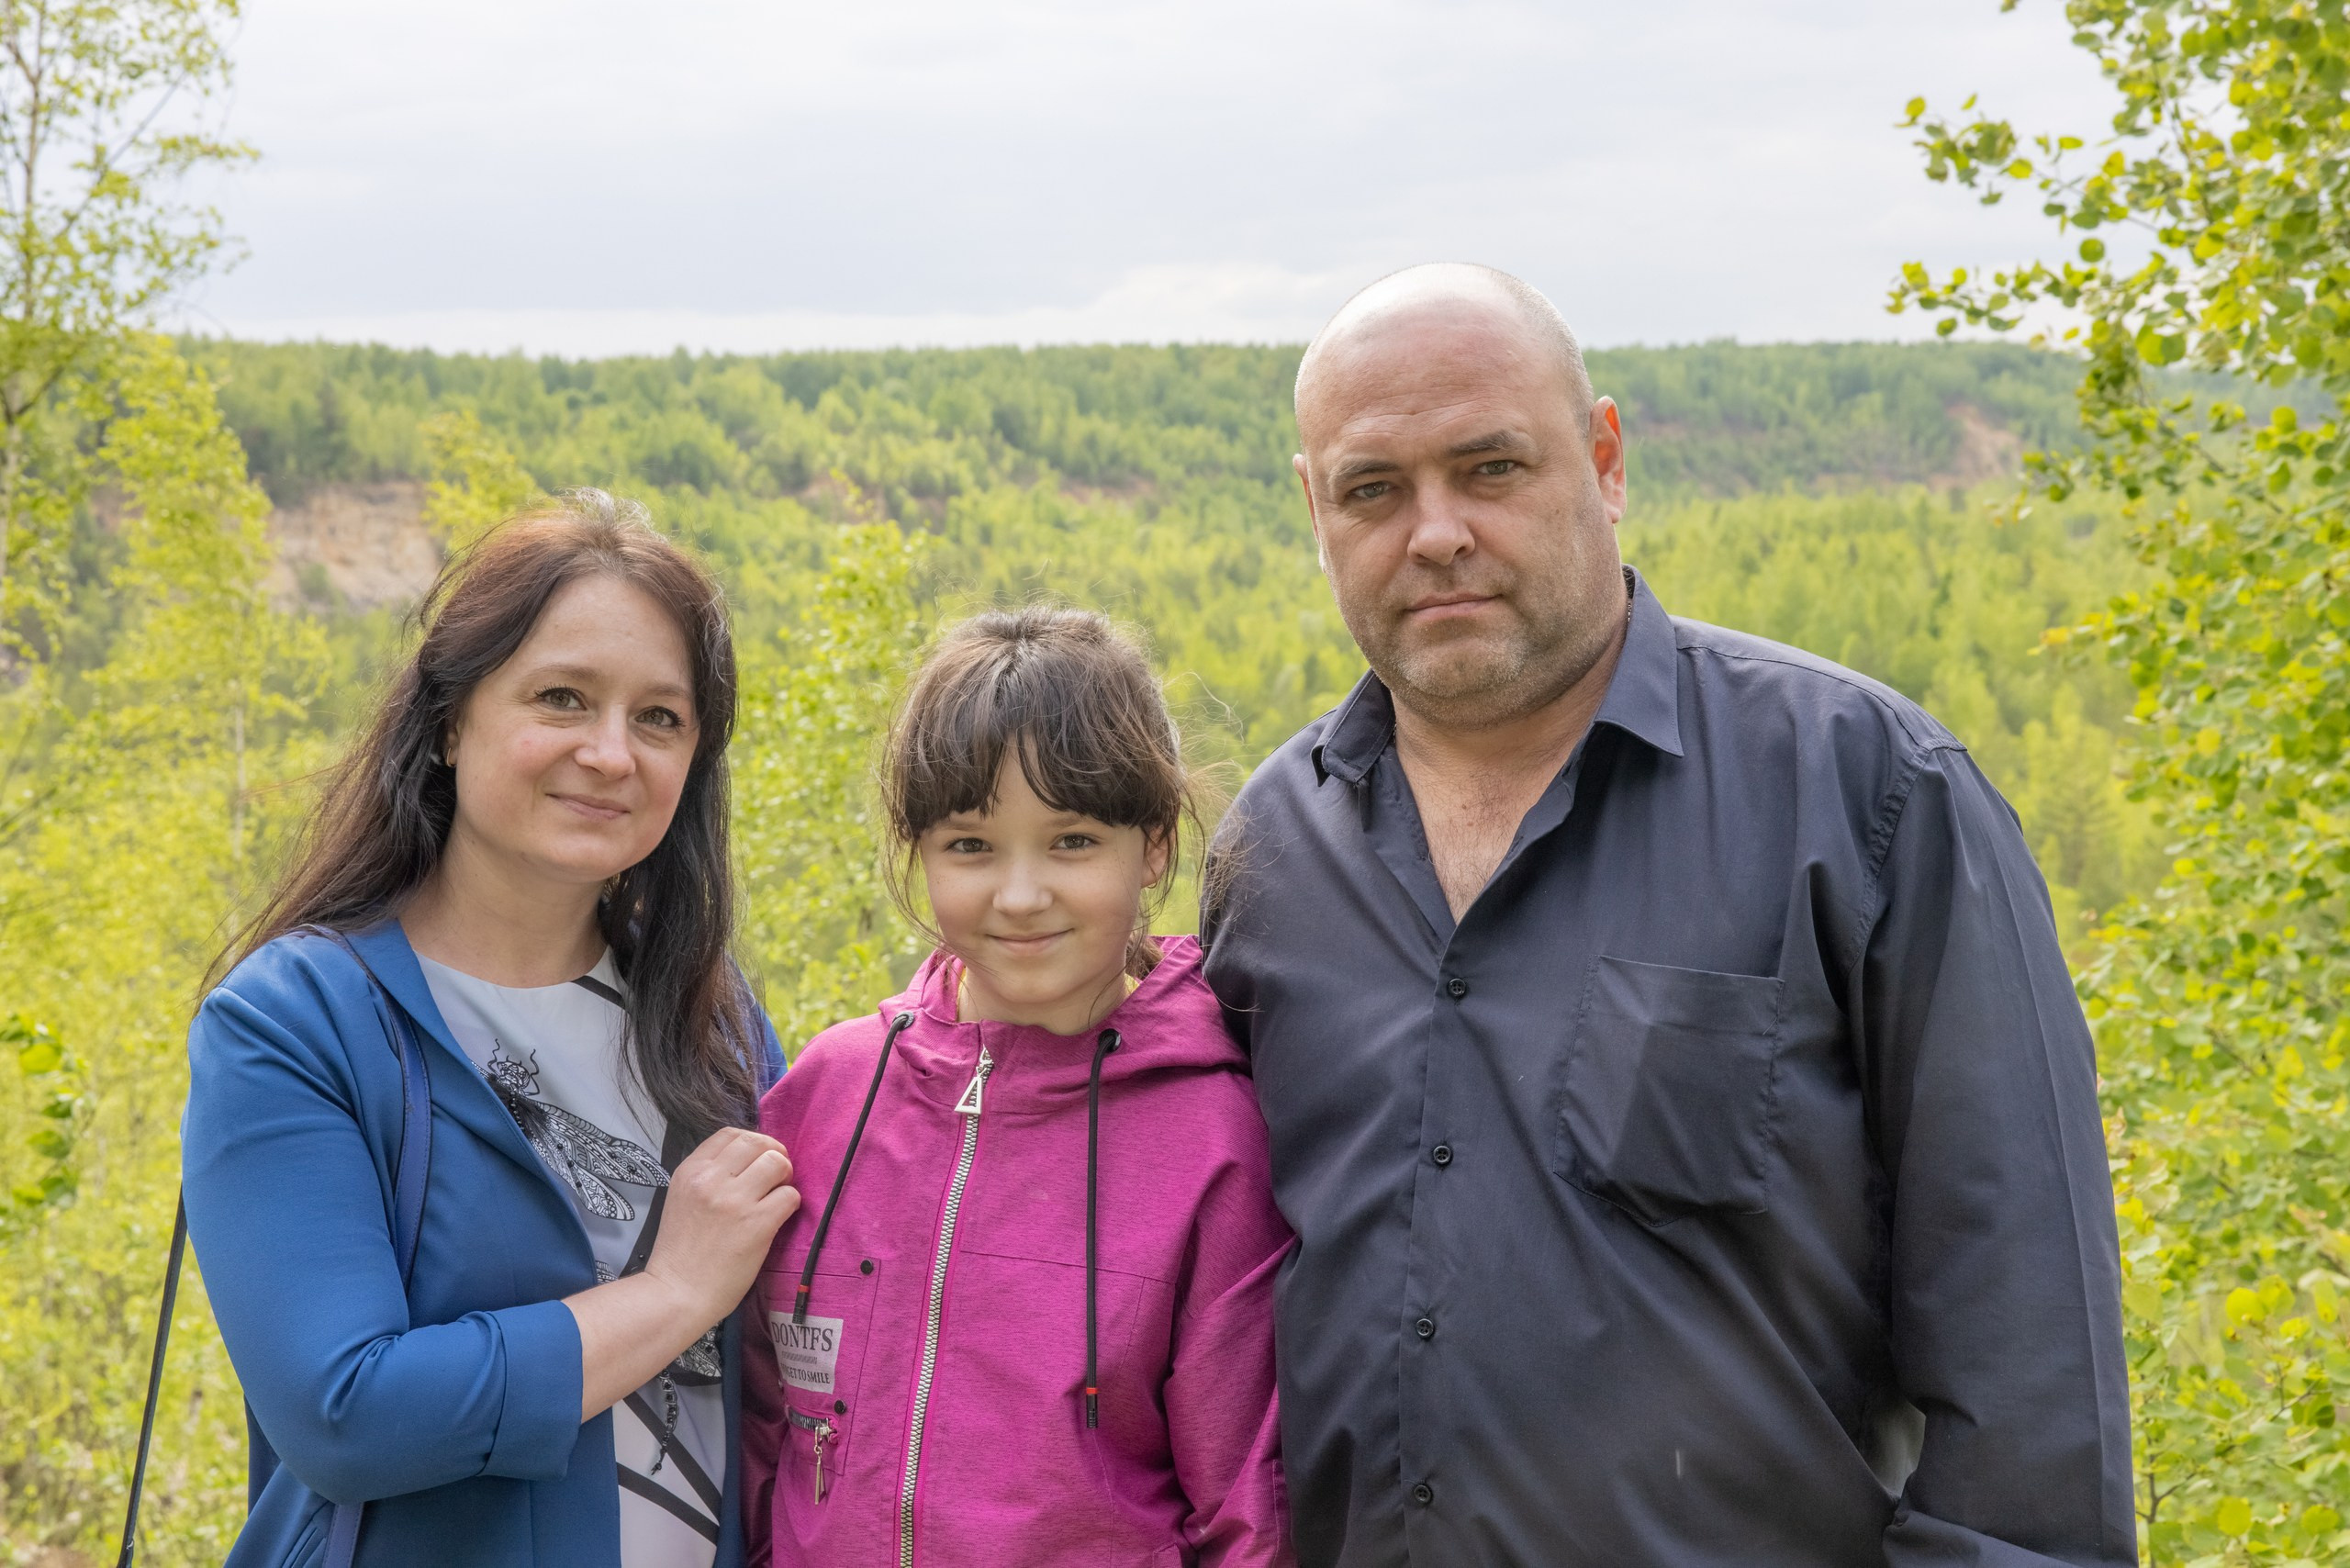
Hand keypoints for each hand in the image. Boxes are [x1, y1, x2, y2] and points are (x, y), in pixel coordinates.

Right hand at [642, 1127, 800, 1327]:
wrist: (677, 1294)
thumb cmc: (681, 1252)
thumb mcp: (683, 1199)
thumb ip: (709, 1176)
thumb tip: (749, 1160)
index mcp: (690, 1171)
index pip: (730, 1134)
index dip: (753, 1142)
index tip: (758, 1161)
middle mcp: (711, 1179)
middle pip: (758, 1142)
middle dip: (774, 1154)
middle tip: (775, 1177)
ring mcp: (734, 1200)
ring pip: (778, 1163)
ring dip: (785, 1178)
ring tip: (777, 1196)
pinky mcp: (757, 1223)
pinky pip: (790, 1196)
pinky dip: (790, 1203)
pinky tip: (779, 1217)